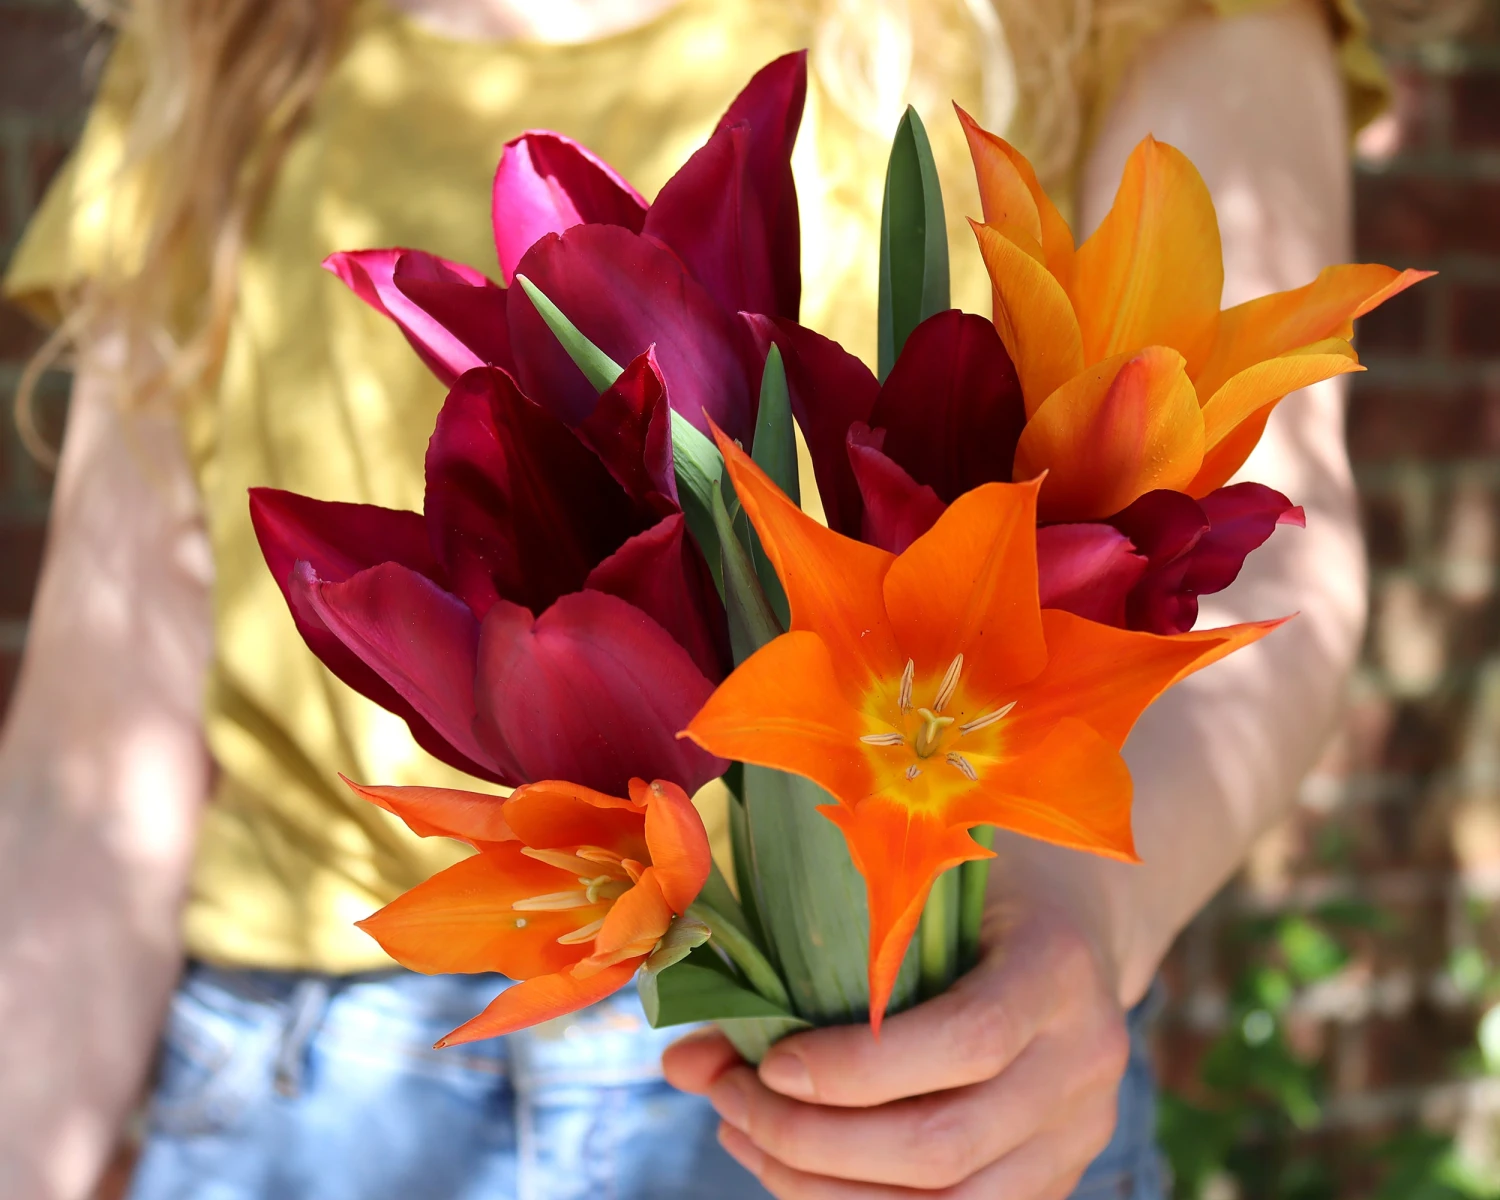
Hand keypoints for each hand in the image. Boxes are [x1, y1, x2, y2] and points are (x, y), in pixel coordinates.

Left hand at [662, 901, 1128, 1197]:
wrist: (1072, 920)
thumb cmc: (964, 885)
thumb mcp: (902, 888)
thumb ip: (800, 959)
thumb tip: (682, 1062)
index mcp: (1055, 968)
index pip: (966, 1041)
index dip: (858, 1068)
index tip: (772, 1061)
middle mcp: (1082, 1060)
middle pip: (946, 1145)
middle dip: (815, 1139)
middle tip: (730, 1099)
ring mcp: (1078, 1132)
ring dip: (823, 1188)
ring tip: (745, 1136)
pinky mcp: (1053, 1177)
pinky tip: (791, 1170)